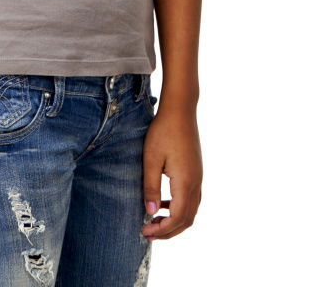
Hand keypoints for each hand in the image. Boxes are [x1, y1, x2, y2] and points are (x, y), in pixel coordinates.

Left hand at [141, 105, 202, 240]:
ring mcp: (198, 178)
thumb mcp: (151, 158)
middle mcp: (196, 183)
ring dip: (174, 222)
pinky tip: (163, 203)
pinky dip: (179, 208)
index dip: (161, 230)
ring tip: (154, 222)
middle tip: (148, 233)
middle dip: (168, 231)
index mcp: (185, 182)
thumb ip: (151, 187)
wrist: (181, 110)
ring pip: (191, 211)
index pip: (177, 218)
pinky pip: (191, 199)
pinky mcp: (196, 172)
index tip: (144, 231)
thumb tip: (151, 213)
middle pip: (186, 220)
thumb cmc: (163, 131)